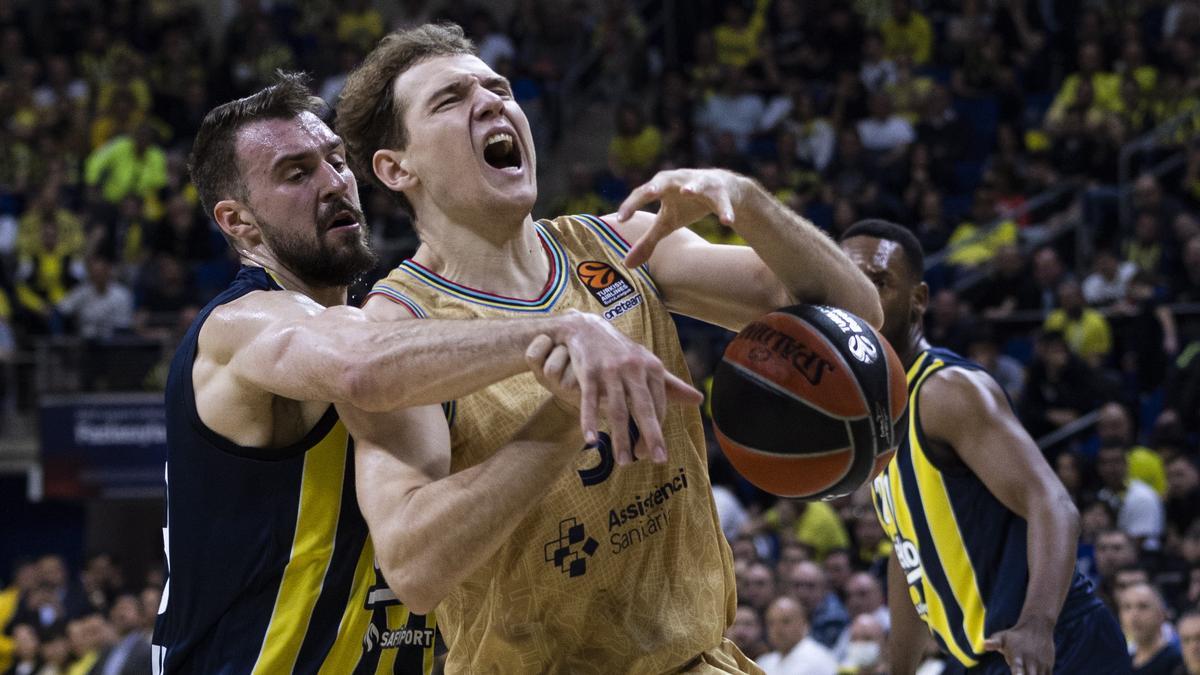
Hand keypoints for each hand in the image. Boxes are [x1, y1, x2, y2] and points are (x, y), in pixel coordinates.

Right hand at [527, 318, 701, 464]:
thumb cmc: (622, 352)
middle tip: (656, 460)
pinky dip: (589, 421)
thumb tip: (700, 400)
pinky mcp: (587, 371)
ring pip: (616, 409)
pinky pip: (589, 400)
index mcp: (651, 367)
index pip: (659, 404)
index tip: (656, 453)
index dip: (658, 430)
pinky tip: (591, 440)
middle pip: (643, 408)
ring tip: (624, 461)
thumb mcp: (649, 364)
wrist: (586, 327)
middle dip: (650, 435)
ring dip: (620, 437)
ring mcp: (609, 370)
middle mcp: (632, 368)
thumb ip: (672, 385)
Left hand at [617, 169, 747, 267]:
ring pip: (698, 184)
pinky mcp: (722, 192)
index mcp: (661, 187)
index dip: (630, 205)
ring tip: (687, 191)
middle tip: (649, 192)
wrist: (722, 191)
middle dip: (657, 185)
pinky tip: (727, 222)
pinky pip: (723, 202)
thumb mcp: (666, 223)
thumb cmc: (687, 205)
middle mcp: (679, 180)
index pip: (642, 194)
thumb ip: (647, 241)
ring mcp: (702, 183)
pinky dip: (725, 210)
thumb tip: (626, 265)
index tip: (620, 220)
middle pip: (665, 179)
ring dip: (693, 186)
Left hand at [983, 619, 1054, 674]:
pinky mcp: (1049, 666)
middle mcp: (1030, 662)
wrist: (1037, 626)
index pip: (1018, 669)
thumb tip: (985, 645)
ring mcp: (1041, 664)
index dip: (1018, 674)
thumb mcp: (1002, 637)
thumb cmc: (1015, 635)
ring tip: (1026, 671)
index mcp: (1017, 656)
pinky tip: (1034, 671)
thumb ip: (994, 643)